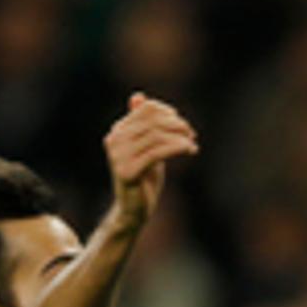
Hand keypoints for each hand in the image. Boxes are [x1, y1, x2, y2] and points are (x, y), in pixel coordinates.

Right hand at [104, 92, 197, 223]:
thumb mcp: (146, 146)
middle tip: (192, 134)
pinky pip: (158, 152)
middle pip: (153, 121)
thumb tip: (138, 96)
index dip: (168, 112)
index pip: (147, 109)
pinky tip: (190, 150)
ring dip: (180, 137)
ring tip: (192, 145)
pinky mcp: (127, 171)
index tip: (182, 125)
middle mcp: (114, 140)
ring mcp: (118, 156)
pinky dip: (178, 147)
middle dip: (177, 125)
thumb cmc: (143, 178)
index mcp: (118, 131)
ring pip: (157, 135)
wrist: (134, 210)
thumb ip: (143, 124)